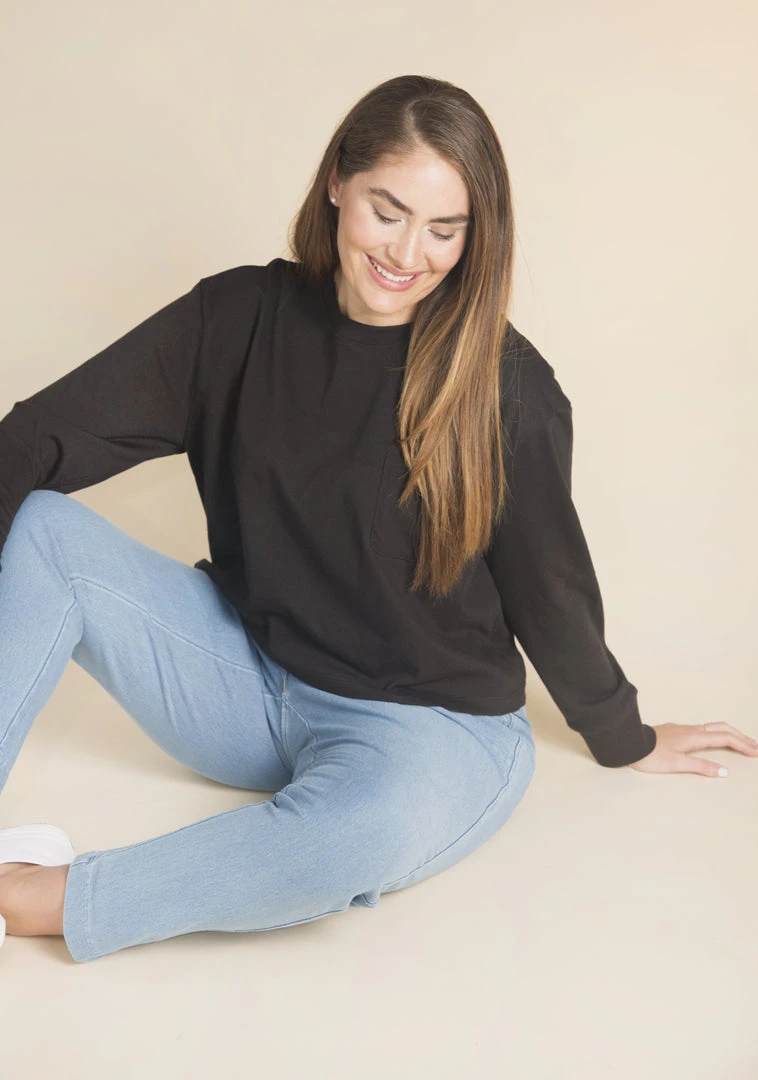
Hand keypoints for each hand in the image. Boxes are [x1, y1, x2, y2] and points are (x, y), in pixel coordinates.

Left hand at [628, 721, 757, 776]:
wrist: (628, 744)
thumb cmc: (650, 756)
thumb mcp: (677, 764)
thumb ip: (701, 767)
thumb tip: (724, 771)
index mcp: (694, 737)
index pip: (725, 739)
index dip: (742, 745)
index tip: (756, 752)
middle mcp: (690, 730)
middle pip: (722, 729)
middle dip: (740, 736)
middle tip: (755, 746)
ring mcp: (682, 729)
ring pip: (712, 727)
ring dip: (729, 733)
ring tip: (739, 741)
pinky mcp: (674, 731)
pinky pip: (701, 729)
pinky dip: (715, 733)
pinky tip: (711, 739)